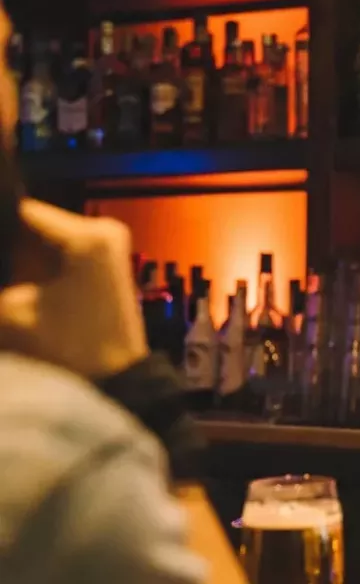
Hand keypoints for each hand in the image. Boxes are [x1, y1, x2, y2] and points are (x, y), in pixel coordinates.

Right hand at [0, 200, 147, 379]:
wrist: (118, 377)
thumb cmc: (70, 350)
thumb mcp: (12, 313)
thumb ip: (0, 284)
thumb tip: (5, 272)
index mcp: (88, 236)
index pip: (21, 211)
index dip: (0, 226)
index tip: (1, 258)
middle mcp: (103, 230)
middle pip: (33, 223)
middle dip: (10, 247)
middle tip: (11, 283)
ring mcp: (109, 242)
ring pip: (44, 236)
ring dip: (21, 256)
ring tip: (20, 289)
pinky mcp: (106, 258)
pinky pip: (60, 249)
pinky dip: (37, 263)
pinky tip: (25, 285)